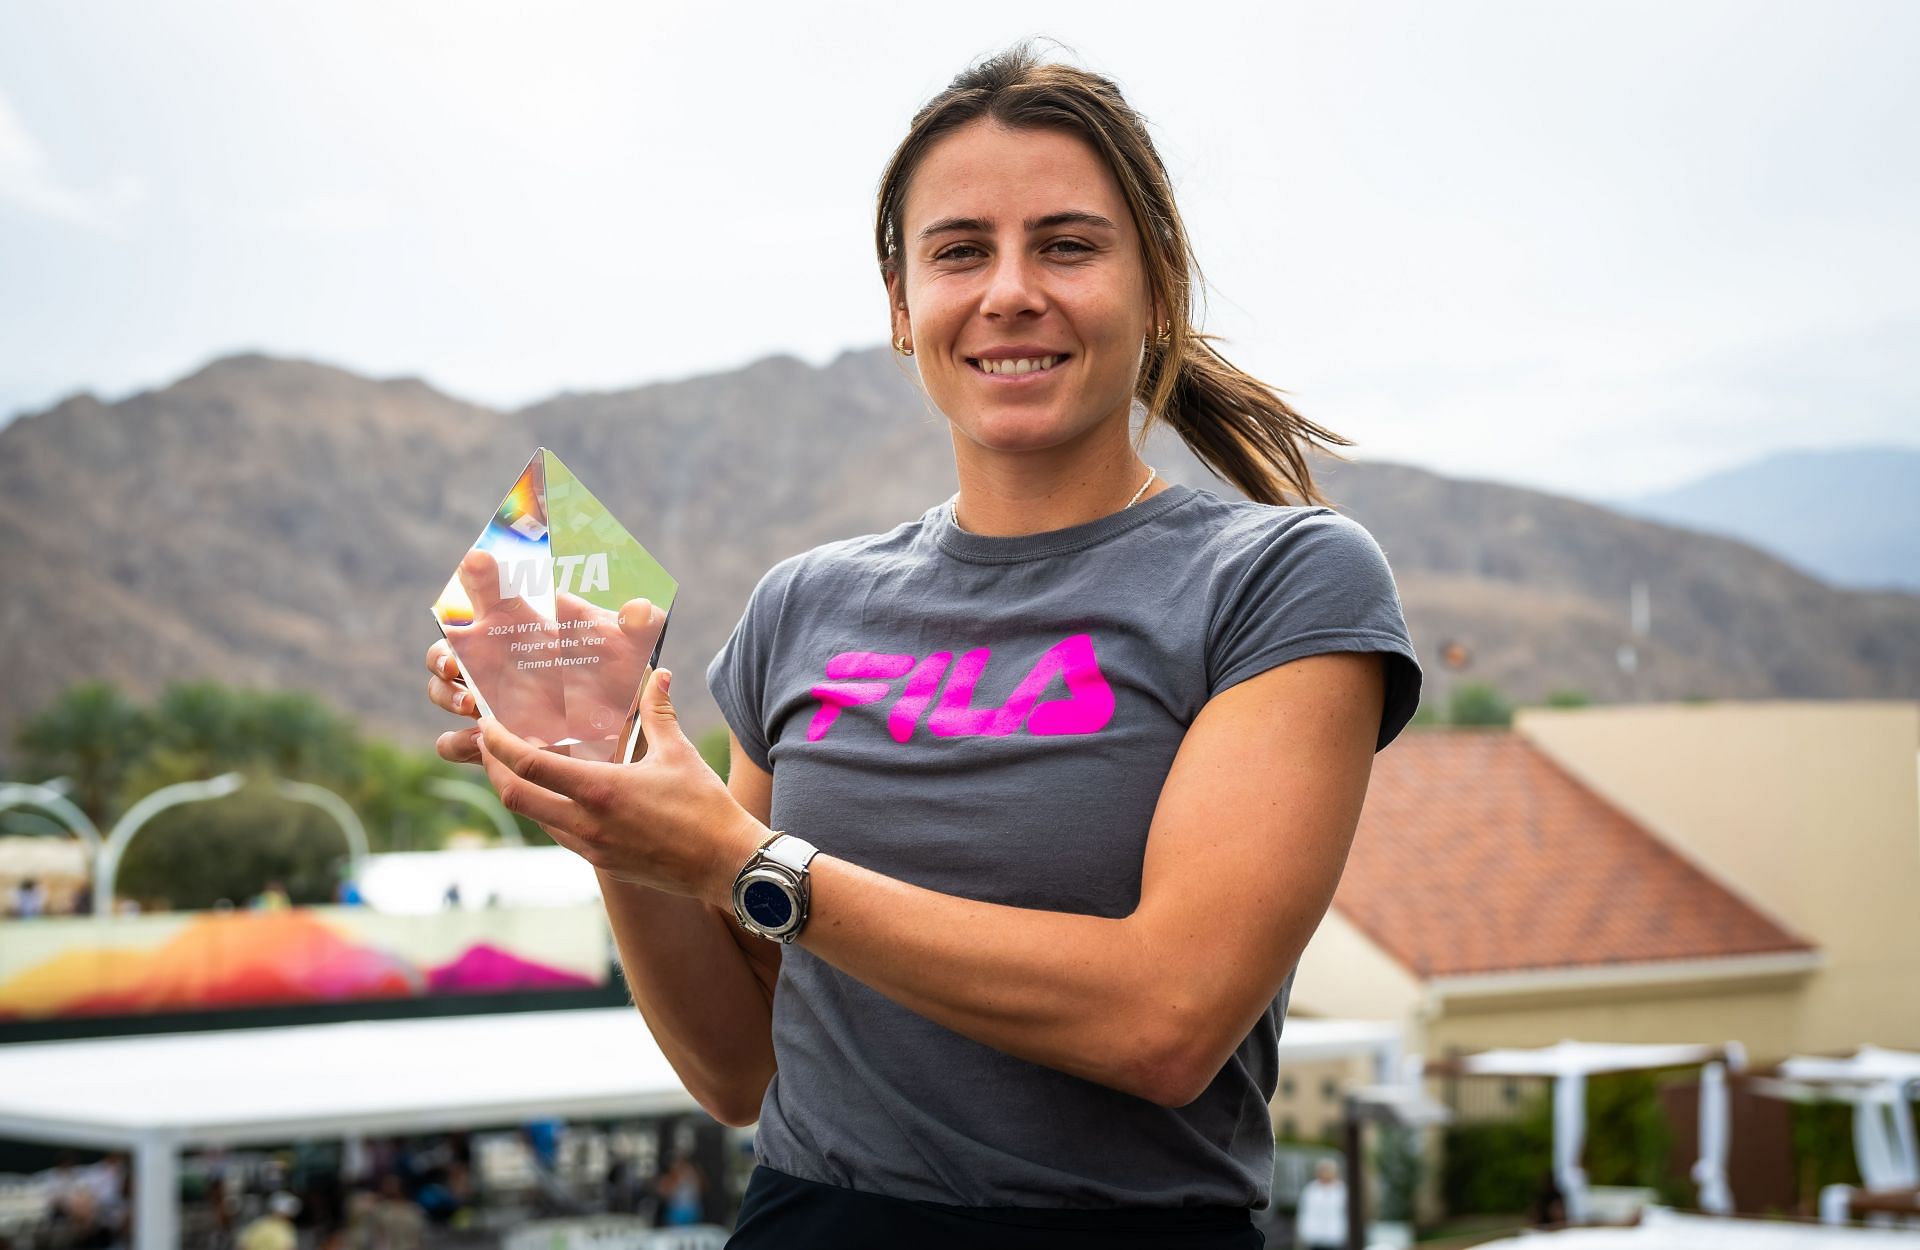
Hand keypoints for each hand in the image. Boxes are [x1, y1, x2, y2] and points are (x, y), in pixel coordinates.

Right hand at [427, 549, 664, 763]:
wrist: (617, 729)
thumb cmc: (614, 674)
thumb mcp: (630, 648)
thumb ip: (638, 625)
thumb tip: (641, 609)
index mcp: (516, 625)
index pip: (486, 592)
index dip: (477, 575)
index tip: (478, 562)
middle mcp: (491, 660)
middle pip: (445, 646)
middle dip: (441, 652)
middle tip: (455, 661)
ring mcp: (486, 700)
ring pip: (439, 691)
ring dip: (445, 695)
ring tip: (472, 705)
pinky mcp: (490, 740)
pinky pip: (453, 742)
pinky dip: (459, 742)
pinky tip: (480, 742)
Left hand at [474, 666, 769, 904]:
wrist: (725, 864)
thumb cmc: (705, 807)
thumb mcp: (678, 754)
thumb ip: (658, 712)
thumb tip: (657, 674)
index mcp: (600, 790)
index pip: (529, 765)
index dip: (498, 743)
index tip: (486, 724)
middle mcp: (586, 823)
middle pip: (515, 796)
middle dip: (493, 768)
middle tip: (488, 744)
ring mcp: (591, 847)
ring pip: (535, 818)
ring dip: (520, 791)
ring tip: (520, 765)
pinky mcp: (602, 863)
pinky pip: (560, 834)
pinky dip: (547, 811)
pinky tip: (559, 794)